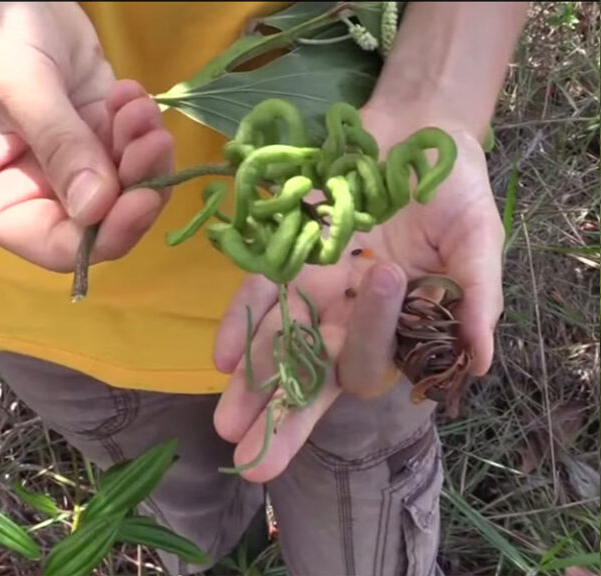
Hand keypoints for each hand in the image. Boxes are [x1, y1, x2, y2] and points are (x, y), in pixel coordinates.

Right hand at [0, 2, 173, 270]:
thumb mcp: (20, 85)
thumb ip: (60, 146)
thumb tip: (97, 209)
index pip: (58, 247)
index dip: (106, 234)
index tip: (142, 198)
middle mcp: (34, 196)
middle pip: (104, 224)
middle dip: (135, 185)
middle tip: (150, 137)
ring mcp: (70, 169)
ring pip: (128, 189)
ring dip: (143, 151)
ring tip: (135, 105)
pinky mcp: (97, 140)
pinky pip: (133, 153)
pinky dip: (141, 128)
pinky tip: (127, 94)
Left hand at [212, 108, 503, 483]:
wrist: (417, 129)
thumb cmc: (455, 190)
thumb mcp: (477, 241)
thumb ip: (475, 299)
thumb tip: (477, 366)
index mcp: (392, 320)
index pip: (361, 370)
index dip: (334, 399)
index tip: (300, 436)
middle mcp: (348, 310)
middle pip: (312, 371)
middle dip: (281, 414)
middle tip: (248, 461)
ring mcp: (316, 281)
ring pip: (280, 337)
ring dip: (253, 378)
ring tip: (224, 420)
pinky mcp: (291, 248)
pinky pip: (264, 285)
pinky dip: (244, 316)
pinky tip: (221, 355)